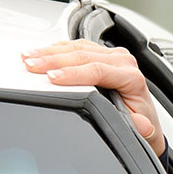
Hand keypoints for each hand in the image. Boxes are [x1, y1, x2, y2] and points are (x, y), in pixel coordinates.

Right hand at [22, 40, 165, 156]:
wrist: (142, 116)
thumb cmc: (138, 120)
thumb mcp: (140, 128)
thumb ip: (139, 126)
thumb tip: (143, 126)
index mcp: (132, 78)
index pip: (98, 71)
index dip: (73, 74)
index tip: (52, 77)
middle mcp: (123, 62)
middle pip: (84, 56)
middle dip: (54, 61)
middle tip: (31, 65)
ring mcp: (113, 55)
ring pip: (78, 48)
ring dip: (51, 52)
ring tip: (29, 57)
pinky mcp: (102, 53)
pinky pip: (77, 45)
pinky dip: (56, 49)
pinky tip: (41, 52)